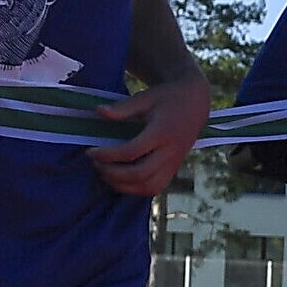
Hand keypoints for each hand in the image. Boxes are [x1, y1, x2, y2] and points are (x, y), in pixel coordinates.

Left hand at [88, 72, 212, 197]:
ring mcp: (174, 163)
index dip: (107, 155)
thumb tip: (99, 112)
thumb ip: (123, 108)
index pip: (132, 151)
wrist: (195, 103)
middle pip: (139, 174)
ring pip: (148, 187)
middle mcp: (170, 152)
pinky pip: (154, 188)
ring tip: (105, 173)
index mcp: (162, 132)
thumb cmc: (167, 98)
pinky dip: (135, 188)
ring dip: (123, 185)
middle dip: (112, 173)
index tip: (90, 151)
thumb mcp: (146, 97)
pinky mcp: (174, 169)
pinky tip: (120, 178)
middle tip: (96, 163)